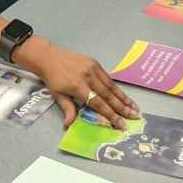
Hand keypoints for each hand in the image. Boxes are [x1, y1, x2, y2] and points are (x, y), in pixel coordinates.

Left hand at [16, 39, 138, 129]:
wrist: (48, 56)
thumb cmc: (52, 78)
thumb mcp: (57, 95)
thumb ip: (67, 109)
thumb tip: (69, 125)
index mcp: (78, 86)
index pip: (98, 104)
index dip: (111, 115)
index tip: (121, 124)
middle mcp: (88, 76)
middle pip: (108, 95)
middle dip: (123, 108)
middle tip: (135, 117)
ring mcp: (92, 68)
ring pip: (111, 86)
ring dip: (123, 98)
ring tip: (134, 107)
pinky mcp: (94, 62)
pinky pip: (107, 78)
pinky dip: (116, 88)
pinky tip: (123, 96)